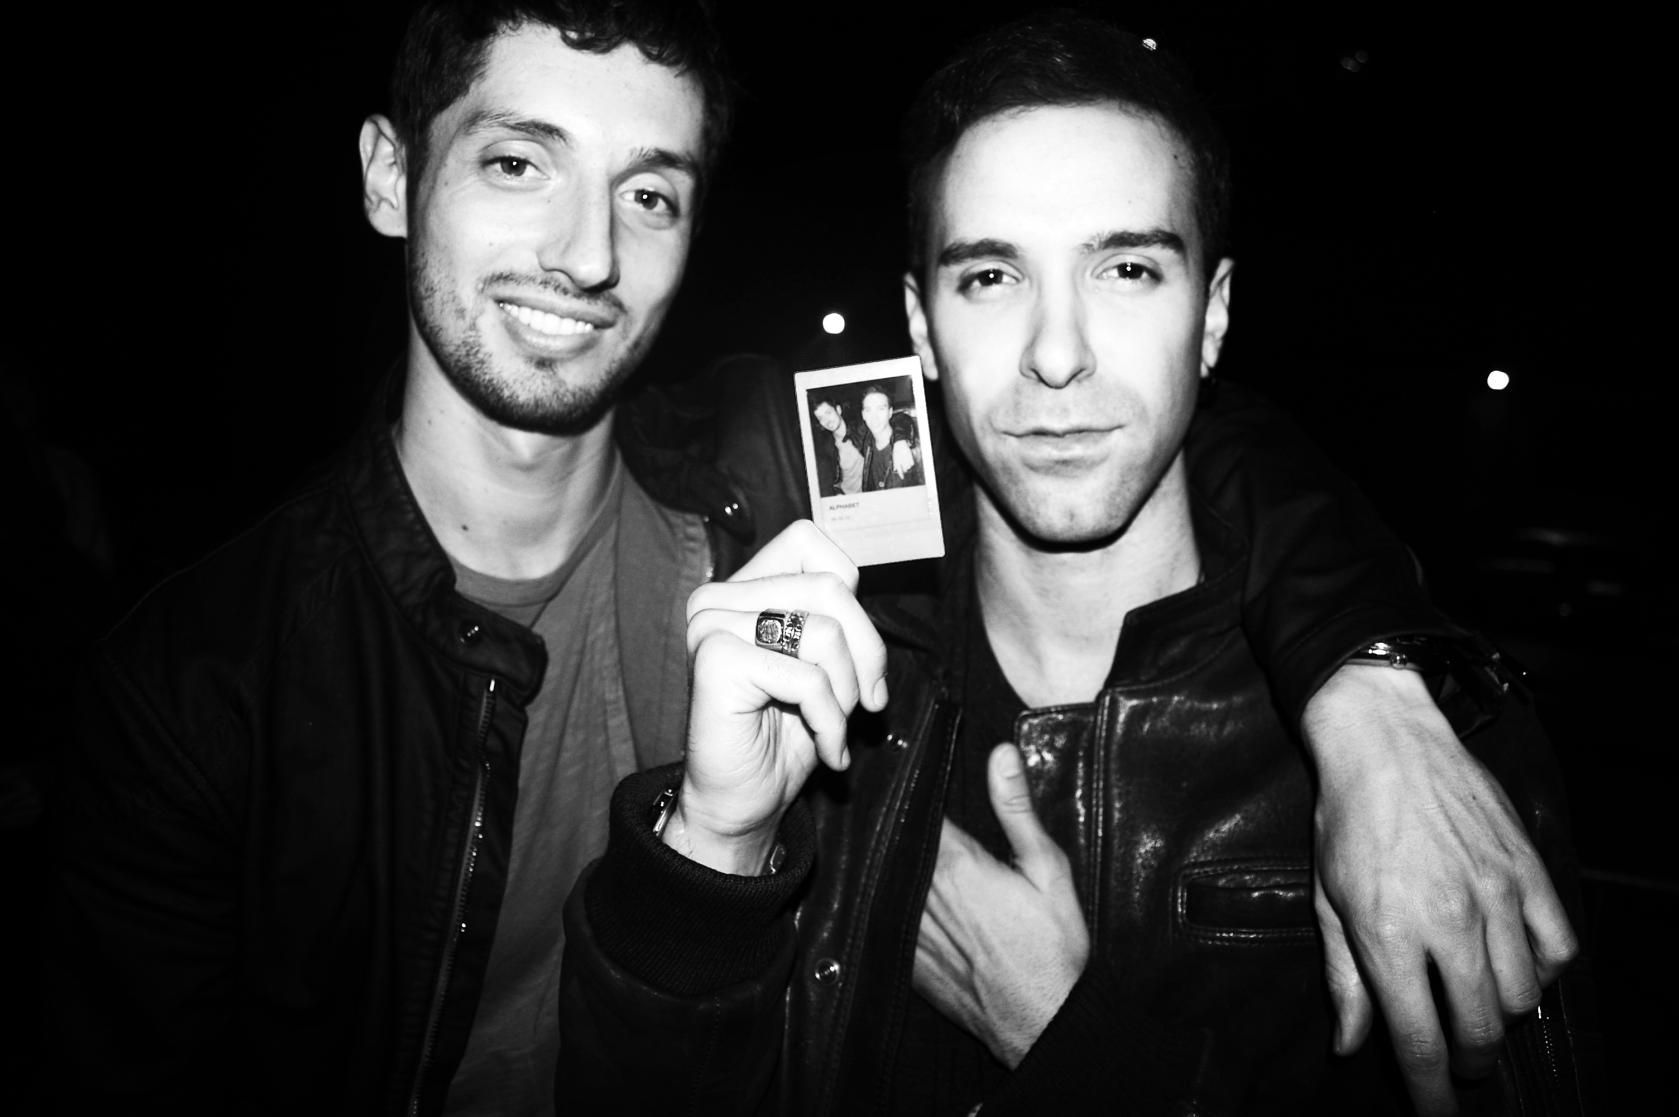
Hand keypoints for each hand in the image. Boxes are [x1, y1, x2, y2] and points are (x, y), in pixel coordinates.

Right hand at [675, 520, 888, 873]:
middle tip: (862, 704)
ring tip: (834, 727)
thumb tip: (861, 591)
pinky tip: (827, 751)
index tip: (861, 657)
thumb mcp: (826, 664)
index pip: (807, 541)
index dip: (851, 594)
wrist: (742, 805)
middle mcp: (718, 597)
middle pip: (830, 587)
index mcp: (743, 589)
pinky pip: (807, 678)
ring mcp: (710, 624)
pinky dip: (831, 722)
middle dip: (866, 654)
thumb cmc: (783, 737)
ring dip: (847, 693)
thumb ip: (835, 616)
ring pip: (824, 630)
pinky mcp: (715, 660)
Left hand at [892, 439, 915, 477]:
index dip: (901, 475)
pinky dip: (911, 463)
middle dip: (905, 469)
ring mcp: (906, 460)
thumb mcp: (894, 458)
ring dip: (908, 466)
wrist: (900, 444)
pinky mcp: (910, 457)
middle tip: (904, 467)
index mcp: (897, 462)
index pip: (899, 471)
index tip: (902, 478)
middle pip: (905, 470)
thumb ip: (895, 464)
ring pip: (909, 467)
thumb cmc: (896, 451)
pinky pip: (912, 464)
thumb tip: (895, 469)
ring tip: (906, 461)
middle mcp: (902, 462)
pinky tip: (909, 460)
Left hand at [913, 743, 1089, 1067]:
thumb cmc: (1053, 948)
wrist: (1041, 1023)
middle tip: (899, 798)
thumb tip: (1001, 754)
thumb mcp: (1048, 870)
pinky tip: (900, 893)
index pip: (916, 811)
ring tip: (895, 840)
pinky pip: (885, 917)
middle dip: (900, 823)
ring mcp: (909, 930)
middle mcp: (923, 894)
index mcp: (956, 865)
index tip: (909, 771)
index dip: (912, 790)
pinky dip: (889, 900)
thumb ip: (1017, 811)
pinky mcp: (905, 960)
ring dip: (890, 859)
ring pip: (886, 878)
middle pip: (896, 842)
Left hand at [1303, 664, 1576, 1115]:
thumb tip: (1348, 1046)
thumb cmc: (1347, 820)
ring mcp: (1497, 895)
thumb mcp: (1327, 900)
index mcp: (1389, 933)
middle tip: (1454, 1062)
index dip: (1430, 1093)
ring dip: (1500, 1019)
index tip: (1435, 1116)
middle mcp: (1449, 921)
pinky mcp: (1529, 871)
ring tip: (1476, 1009)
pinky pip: (1558, 946)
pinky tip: (1515, 966)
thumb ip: (1343, 980)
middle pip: (1478, 1030)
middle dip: (1467, 1063)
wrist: (1386, 741)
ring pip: (1523, 997)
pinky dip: (1543, 971)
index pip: (1419, 1041)